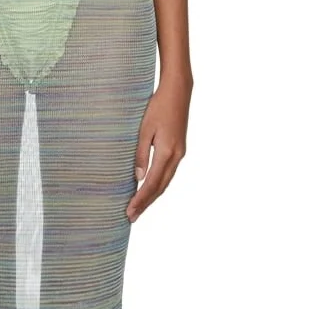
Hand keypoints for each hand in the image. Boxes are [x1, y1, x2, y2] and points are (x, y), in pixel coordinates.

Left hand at [127, 75, 191, 221]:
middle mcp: (176, 156)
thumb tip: (137, 178)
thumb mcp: (144, 129)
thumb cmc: (158, 106)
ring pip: (165, 182)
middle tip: (132, 217)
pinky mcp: (179, 149)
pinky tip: (150, 189)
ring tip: (139, 208)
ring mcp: (180, 153)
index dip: (140, 200)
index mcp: (167, 152)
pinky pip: (168, 173)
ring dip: (152, 196)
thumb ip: (140, 153)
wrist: (178, 91)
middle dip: (146, 203)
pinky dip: (158, 185)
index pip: (151, 183)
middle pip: (160, 187)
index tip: (130, 212)